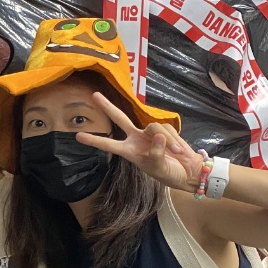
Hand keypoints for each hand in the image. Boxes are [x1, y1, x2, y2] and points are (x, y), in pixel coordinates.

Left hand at [77, 92, 203, 191]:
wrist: (188, 171)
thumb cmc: (170, 173)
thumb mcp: (159, 167)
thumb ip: (155, 153)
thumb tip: (158, 136)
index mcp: (130, 152)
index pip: (109, 144)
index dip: (95, 140)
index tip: (78, 136)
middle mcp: (136, 139)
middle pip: (120, 118)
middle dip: (108, 106)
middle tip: (94, 95)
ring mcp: (149, 133)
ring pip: (154, 126)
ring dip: (167, 140)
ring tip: (175, 153)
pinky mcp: (164, 129)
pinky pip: (167, 129)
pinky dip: (174, 140)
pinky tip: (179, 150)